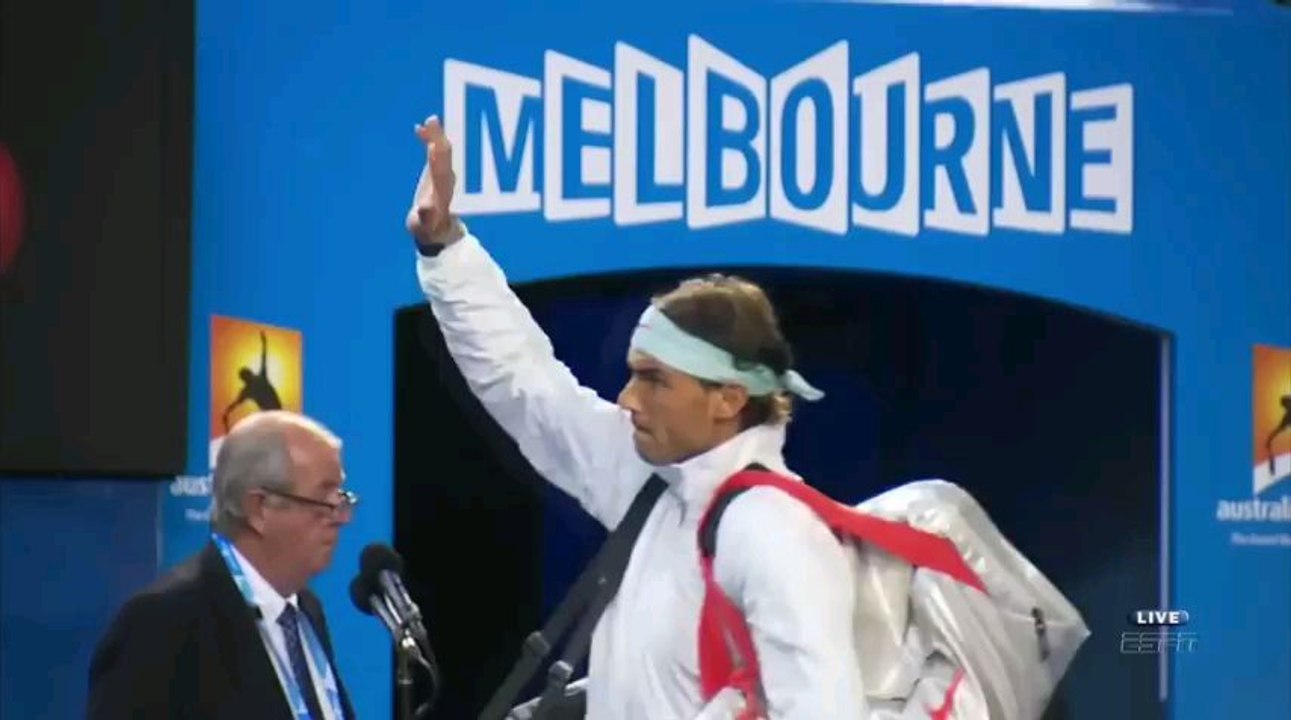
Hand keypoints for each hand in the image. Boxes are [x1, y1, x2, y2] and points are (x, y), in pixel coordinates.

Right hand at [406, 116, 456, 244]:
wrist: (437, 228)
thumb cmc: (429, 227)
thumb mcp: (424, 225)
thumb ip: (425, 217)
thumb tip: (425, 208)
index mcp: (444, 190)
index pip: (442, 169)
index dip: (438, 155)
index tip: (434, 142)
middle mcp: (447, 179)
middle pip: (445, 155)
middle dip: (439, 138)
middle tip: (433, 121)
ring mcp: (444, 173)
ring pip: (442, 150)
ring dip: (436, 135)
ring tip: (429, 120)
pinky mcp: (438, 170)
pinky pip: (435, 151)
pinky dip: (429, 139)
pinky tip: (419, 128)